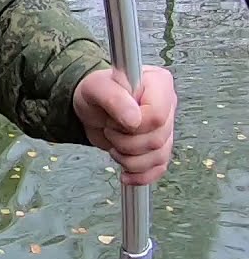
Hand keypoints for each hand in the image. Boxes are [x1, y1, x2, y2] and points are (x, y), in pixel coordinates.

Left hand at [73, 66, 175, 185]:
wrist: (90, 107)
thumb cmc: (94, 91)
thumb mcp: (96, 88)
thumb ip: (114, 99)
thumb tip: (135, 121)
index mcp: (159, 84)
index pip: (157, 116)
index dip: (132, 125)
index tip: (113, 119)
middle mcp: (167, 105)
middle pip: (157, 140)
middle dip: (125, 141)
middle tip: (109, 128)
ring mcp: (166, 128)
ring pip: (158, 157)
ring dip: (128, 157)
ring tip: (113, 141)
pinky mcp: (159, 146)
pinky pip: (159, 168)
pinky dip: (140, 174)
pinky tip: (126, 174)